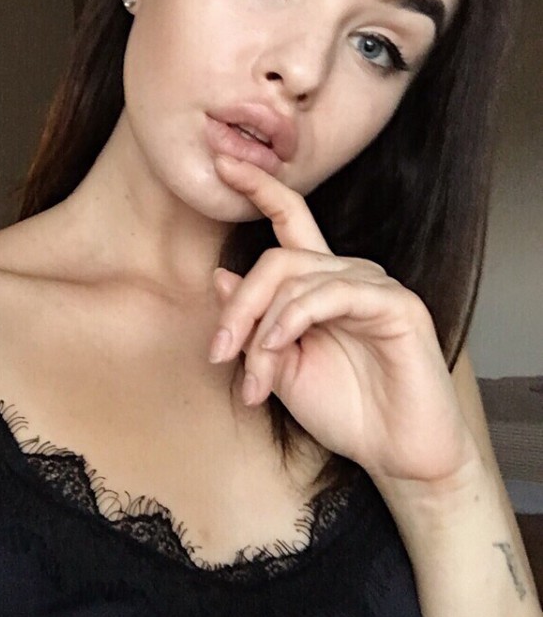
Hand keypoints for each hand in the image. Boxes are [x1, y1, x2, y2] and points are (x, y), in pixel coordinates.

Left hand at [209, 154, 478, 487]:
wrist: (395, 454)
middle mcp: (347, 276)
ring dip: (263, 329)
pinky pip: (331, 294)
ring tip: (255, 379)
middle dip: (239, 307)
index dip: (260, 188)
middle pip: (276, 259)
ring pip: (296, 278)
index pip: (290, 220)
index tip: (224, 162)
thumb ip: (254, 325)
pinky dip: (294, 319)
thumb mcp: (281, 369)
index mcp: (319, 285)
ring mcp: (374, 286)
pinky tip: (279, 347)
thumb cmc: (344, 410)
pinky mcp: (396, 305)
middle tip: (220, 354)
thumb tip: (221, 276)